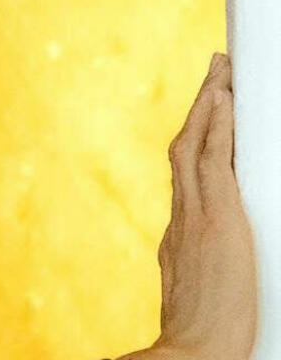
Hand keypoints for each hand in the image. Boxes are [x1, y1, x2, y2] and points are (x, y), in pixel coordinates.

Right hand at [145, 52, 257, 359]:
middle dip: (200, 107)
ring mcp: (196, 216)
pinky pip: (214, 161)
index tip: (206, 115)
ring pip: (195, 145)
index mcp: (176, 234)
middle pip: (185, 147)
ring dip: (209, 104)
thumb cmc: (199, 338)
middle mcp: (180, 217)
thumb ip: (191, 267)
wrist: (194, 353)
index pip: (185, 174)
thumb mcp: (190, 295)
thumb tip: (195, 259)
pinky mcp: (217, 220)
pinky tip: (225, 100)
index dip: (195, 138)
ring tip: (222, 71)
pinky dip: (218, 127)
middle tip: (216, 70)